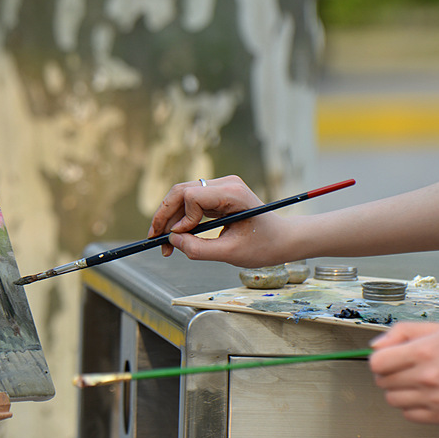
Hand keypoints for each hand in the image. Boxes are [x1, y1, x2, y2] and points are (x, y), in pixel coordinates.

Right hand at [147, 175, 288, 267]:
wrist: (283, 239)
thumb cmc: (265, 245)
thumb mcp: (231, 253)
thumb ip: (199, 249)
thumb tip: (172, 240)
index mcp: (232, 193)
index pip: (192, 196)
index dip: (181, 218)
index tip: (179, 238)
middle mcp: (225, 184)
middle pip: (181, 191)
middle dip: (164, 216)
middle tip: (155, 240)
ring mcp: (220, 187)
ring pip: (182, 195)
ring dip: (170, 218)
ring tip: (164, 244)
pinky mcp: (217, 194)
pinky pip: (190, 202)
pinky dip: (180, 219)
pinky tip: (175, 236)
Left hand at [368, 323, 438, 423]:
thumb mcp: (435, 328)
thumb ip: (400, 333)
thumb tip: (375, 347)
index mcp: (422, 352)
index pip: (376, 363)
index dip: (378, 360)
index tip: (387, 358)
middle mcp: (427, 377)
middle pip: (382, 382)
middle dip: (388, 374)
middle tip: (403, 369)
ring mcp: (435, 400)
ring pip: (393, 400)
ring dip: (398, 391)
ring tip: (414, 382)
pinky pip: (410, 415)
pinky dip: (411, 406)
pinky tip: (424, 395)